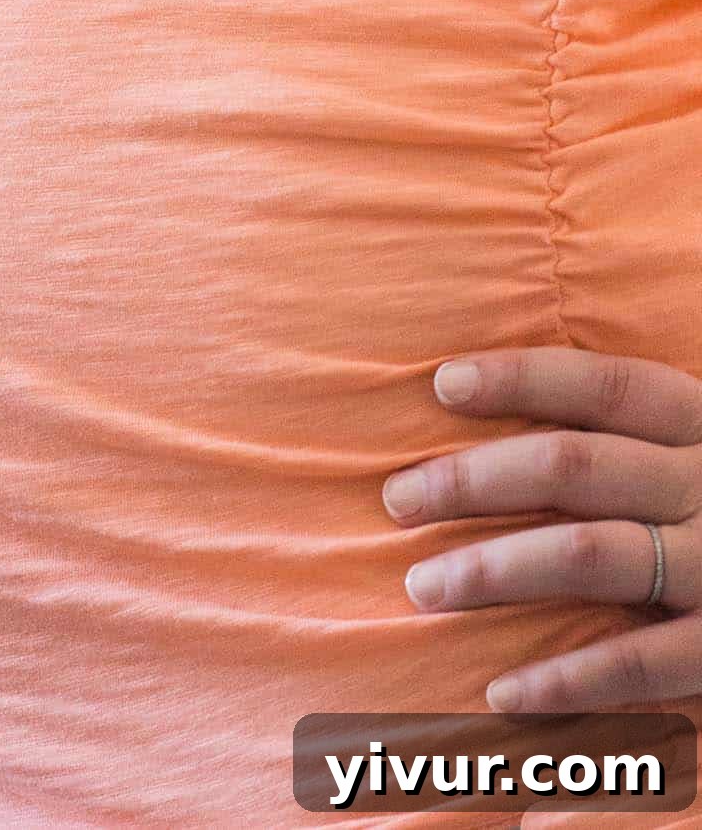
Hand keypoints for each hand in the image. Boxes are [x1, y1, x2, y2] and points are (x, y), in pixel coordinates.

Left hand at [383, 346, 701, 716]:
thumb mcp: (698, 454)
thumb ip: (630, 440)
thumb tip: (501, 411)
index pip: (606, 389)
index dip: (523, 378)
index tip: (442, 383)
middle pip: (577, 468)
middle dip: (475, 480)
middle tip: (396, 498)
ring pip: (593, 556)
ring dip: (496, 570)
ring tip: (421, 586)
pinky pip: (643, 662)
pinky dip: (569, 678)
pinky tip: (503, 689)